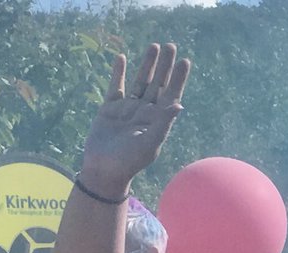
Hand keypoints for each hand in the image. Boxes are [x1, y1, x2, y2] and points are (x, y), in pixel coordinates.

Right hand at [80, 44, 189, 194]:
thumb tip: (178, 105)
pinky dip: (119, 73)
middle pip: (157, 85)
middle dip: (164, 67)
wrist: (103, 170)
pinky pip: (116, 87)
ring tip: (154, 46)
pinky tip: (122, 58)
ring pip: (140, 82)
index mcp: (156, 121)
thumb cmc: (128, 162)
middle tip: (171, 46)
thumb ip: (163, 124)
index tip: (184, 61)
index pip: (170, 96)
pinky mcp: (110, 108)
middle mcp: (144, 113)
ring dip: (147, 65)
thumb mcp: (148, 144)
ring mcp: (127, 109)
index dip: (177, 79)